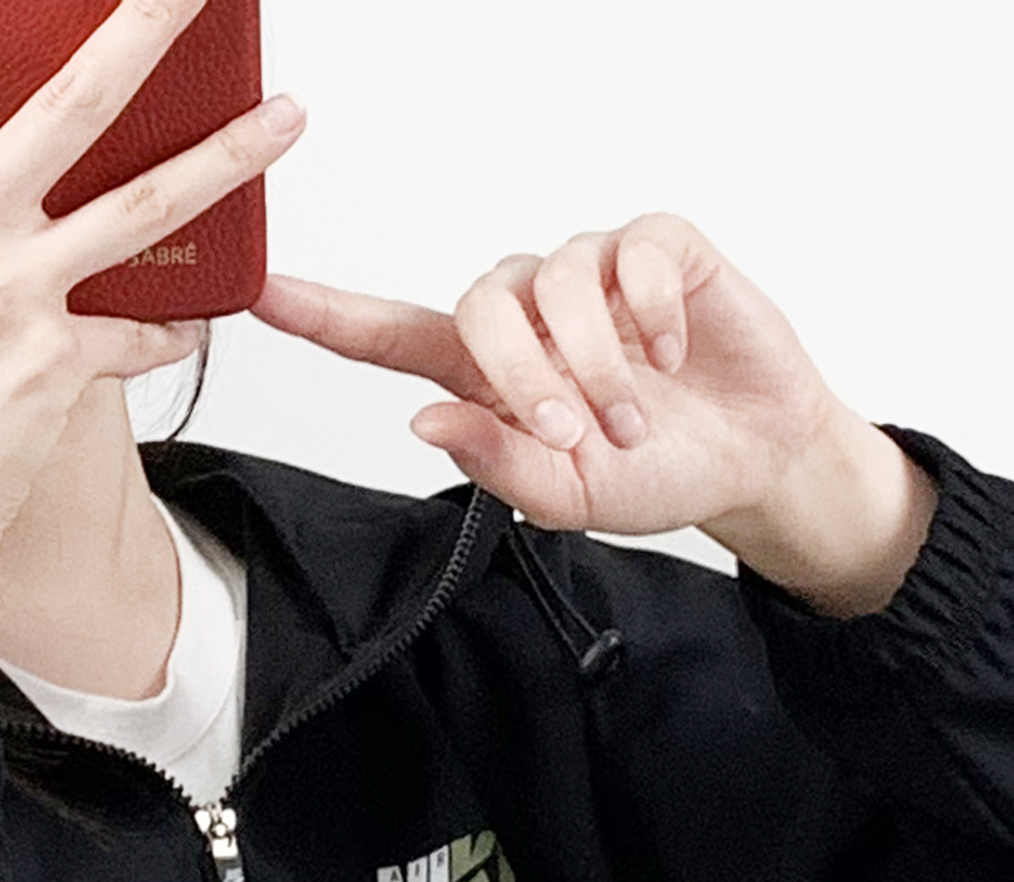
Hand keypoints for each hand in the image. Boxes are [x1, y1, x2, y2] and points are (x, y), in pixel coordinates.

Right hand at [0, 0, 306, 701]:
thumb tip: (25, 142)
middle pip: (69, 102)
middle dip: (145, 27)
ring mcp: (6, 296)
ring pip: (144, 204)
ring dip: (228, 155)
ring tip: (287, 116)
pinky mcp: (53, 365)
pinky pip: (143, 329)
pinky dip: (170, 325)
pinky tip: (186, 321)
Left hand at [257, 218, 929, 617]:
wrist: (753, 460)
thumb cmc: (656, 473)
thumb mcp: (572, 500)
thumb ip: (500, 464)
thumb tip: (424, 417)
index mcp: (491, 375)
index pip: (390, 334)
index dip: (326, 316)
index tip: (261, 295)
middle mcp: (532, 312)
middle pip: (479, 306)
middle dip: (519, 375)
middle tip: (570, 432)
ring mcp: (593, 274)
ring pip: (554, 284)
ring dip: (593, 363)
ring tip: (630, 417)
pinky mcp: (656, 249)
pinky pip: (630, 257)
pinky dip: (651, 315)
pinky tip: (672, 354)